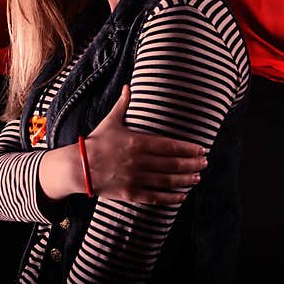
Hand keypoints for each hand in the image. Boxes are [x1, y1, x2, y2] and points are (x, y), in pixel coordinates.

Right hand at [84, 84, 207, 203]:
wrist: (78, 167)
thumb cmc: (96, 142)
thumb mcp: (111, 121)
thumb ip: (123, 105)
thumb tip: (128, 86)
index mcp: (138, 142)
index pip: (170, 146)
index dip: (188, 149)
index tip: (202, 150)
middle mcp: (139, 161)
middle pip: (173, 164)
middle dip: (192, 164)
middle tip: (205, 163)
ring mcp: (135, 179)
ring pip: (167, 181)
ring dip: (185, 180)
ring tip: (197, 178)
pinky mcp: (130, 194)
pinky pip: (155, 197)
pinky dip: (170, 198)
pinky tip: (182, 196)